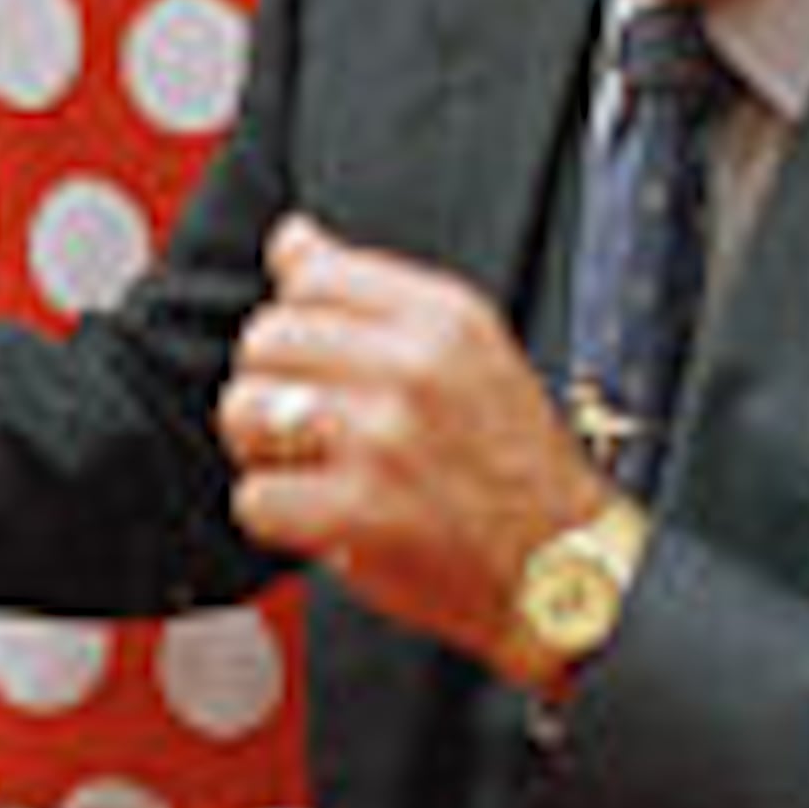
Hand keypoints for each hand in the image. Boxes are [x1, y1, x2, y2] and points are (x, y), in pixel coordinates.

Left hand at [220, 216, 606, 666]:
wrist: (563, 569)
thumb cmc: (511, 464)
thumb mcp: (466, 351)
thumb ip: (370, 291)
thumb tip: (293, 238)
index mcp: (442, 317)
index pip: (311, 275)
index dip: (301, 322)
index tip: (327, 362)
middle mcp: (412, 367)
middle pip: (264, 341)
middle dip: (274, 386)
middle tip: (315, 427)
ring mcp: (383, 439)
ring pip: (245, 410)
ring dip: (264, 449)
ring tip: (313, 468)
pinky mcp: (358, 510)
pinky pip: (255, 497)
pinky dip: (278, 516)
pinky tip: (323, 516)